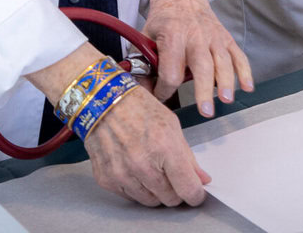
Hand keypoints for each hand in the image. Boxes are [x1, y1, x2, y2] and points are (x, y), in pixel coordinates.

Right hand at [84, 82, 211, 206]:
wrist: (101, 101)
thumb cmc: (137, 107)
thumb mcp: (171, 125)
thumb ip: (188, 157)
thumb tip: (201, 179)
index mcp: (164, 148)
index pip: (188, 189)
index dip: (196, 194)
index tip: (196, 192)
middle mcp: (142, 165)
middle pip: (170, 199)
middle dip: (175, 190)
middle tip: (171, 175)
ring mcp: (122, 174)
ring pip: (150, 202)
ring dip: (155, 190)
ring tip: (150, 168)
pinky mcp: (107, 179)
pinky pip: (130, 197)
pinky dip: (135, 187)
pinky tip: (133, 168)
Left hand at [143, 0, 254, 116]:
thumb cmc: (164, 19)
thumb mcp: (145, 36)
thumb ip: (142, 63)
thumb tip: (140, 88)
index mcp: (173, 37)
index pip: (170, 71)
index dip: (164, 89)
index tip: (161, 96)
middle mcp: (195, 37)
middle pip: (201, 66)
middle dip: (203, 90)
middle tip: (205, 110)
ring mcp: (213, 37)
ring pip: (222, 61)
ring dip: (226, 81)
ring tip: (226, 99)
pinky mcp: (225, 38)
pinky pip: (238, 56)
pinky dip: (245, 71)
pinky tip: (247, 87)